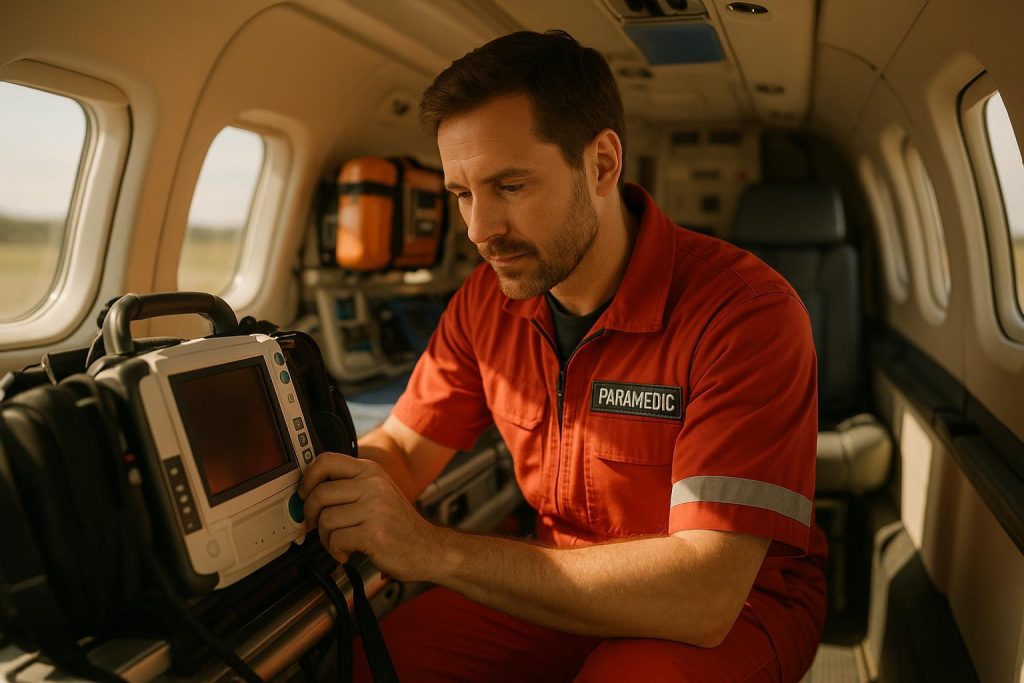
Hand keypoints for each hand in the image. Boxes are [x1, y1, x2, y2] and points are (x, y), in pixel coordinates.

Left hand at [297, 453, 442, 580]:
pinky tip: (347, 553)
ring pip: (325, 519)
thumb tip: (307, 492)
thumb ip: (349, 487)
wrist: (429, 549)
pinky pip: (336, 540)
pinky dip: (336, 551)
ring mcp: (375, 508)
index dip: (307, 478)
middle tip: (315, 525)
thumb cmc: (398, 525)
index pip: (326, 460)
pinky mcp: (374, 533)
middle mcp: (373, 485)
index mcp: (371, 472)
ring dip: (325, 538)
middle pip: (319, 493)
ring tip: (339, 542)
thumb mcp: (377, 494)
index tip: (303, 494)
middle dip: (310, 515)